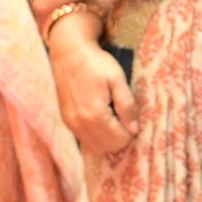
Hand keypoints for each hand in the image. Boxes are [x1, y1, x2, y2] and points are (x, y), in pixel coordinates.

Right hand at [47, 16, 137, 158]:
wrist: (68, 53)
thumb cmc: (95, 62)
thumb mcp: (117, 78)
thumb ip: (127, 104)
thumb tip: (134, 129)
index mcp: (95, 114)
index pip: (120, 140)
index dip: (131, 131)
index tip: (132, 116)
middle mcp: (80, 124)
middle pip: (108, 148)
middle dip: (121, 138)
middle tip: (125, 118)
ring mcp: (71, 124)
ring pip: (96, 148)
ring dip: (109, 139)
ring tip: (114, 119)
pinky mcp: (67, 121)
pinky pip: (85, 140)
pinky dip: (97, 137)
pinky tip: (102, 120)